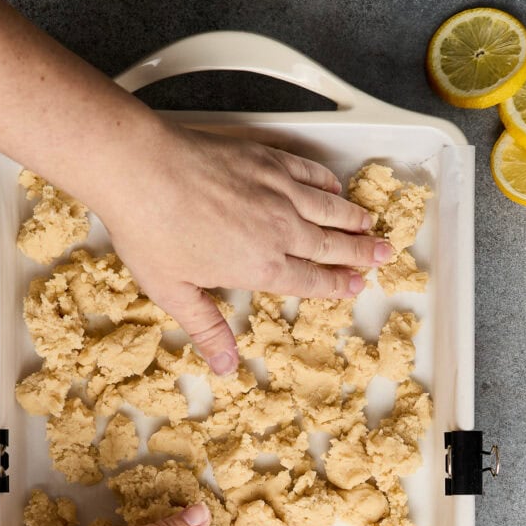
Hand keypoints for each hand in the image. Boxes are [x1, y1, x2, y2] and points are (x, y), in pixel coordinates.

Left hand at [101, 122, 392, 372]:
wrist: (140, 169)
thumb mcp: (174, 293)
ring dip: (353, 219)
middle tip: (384, 255)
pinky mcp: (266, 159)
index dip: (337, 285)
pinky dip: (327, 182)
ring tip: (372, 224)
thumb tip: (225, 367)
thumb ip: (207, 329)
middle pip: (330, 245)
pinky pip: (308, 172)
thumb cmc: (151, 231)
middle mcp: (279, 229)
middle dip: (360, 253)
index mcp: (261, 267)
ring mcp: (276, 190)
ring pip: (328, 208)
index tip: (356, 286)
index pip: (310, 281)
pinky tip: (335, 186)